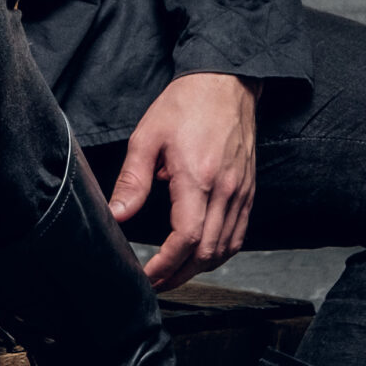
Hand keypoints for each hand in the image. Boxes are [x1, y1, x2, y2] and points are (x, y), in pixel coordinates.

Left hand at [109, 72, 258, 290]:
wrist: (225, 83)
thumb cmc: (186, 105)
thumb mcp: (148, 137)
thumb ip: (132, 180)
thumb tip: (117, 215)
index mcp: (198, 177)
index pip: (186, 238)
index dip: (166, 265)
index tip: (147, 275)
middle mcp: (225, 190)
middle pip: (207, 252)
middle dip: (179, 274)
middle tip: (155, 282)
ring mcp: (240, 192)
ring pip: (226, 248)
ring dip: (200, 268)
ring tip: (174, 273)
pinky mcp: (248, 190)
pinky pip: (238, 234)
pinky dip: (220, 252)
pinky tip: (202, 255)